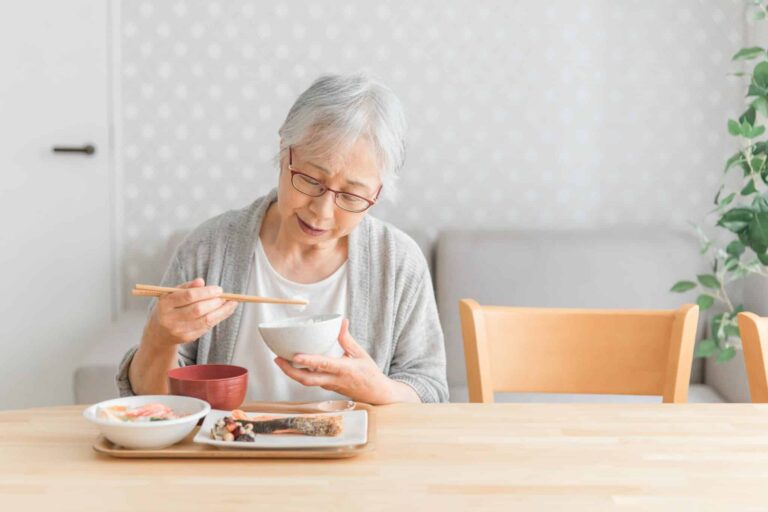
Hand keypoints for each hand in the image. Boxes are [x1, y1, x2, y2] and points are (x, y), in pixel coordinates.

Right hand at [143, 278, 237, 347]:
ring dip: (222, 311)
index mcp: (165, 304)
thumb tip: (201, 281)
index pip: (188, 296)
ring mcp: (179, 330)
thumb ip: (186, 287)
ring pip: (205, 321)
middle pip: (198, 310)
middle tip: (225, 296)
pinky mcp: (187, 338)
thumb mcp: (172, 294)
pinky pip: (206, 327)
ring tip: (232, 304)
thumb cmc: (169, 308)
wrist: (159, 332)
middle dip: (215, 302)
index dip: (206, 292)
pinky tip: (225, 312)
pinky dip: (218, 318)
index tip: (219, 289)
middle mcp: (170, 319)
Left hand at [274, 319, 417, 403]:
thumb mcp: (361, 354)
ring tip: (280, 360)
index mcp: (344, 369)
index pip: (323, 365)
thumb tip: (341, 323)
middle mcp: (334, 380)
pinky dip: (300, 374)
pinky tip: (294, 364)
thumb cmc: (370, 374)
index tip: (295, 355)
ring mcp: (328, 386)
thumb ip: (347, 339)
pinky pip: (311, 381)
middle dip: (289, 371)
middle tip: (277, 359)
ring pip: (306, 382)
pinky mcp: (326, 388)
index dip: (308, 360)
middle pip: (307, 379)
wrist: (375, 394)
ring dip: (291, 373)